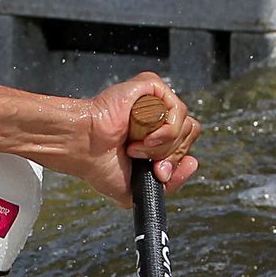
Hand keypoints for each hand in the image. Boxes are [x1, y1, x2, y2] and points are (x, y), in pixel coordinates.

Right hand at [77, 73, 201, 205]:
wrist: (83, 149)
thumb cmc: (99, 165)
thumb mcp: (136, 189)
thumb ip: (167, 185)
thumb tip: (193, 163)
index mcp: (156, 137)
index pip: (186, 144)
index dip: (177, 161)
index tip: (159, 173)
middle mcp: (157, 118)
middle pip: (190, 134)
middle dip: (169, 156)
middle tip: (145, 163)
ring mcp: (155, 102)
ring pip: (186, 124)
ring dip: (162, 145)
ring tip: (136, 148)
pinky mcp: (151, 87)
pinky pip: (177, 109)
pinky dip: (164, 130)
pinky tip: (143, 138)